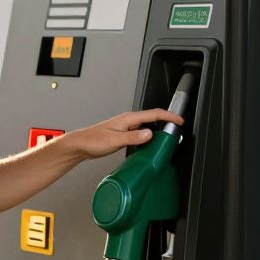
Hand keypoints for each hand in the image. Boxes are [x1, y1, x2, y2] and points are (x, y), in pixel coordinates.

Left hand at [59, 109, 184, 160]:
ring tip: (167, 139)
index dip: (169, 116)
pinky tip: (150, 145)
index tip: (180, 120)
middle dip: (167, 123)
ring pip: (148, 126)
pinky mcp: (124, 134)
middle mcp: (128, 121)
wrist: (79, 145)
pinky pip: (142, 133)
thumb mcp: (114, 140)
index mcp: (128, 118)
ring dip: (158, 130)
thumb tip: (149, 133)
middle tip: (177, 132)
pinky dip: (150, 137)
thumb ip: (133, 137)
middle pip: (153, 118)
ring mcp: (126, 127)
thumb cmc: (92, 140)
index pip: (153, 114)